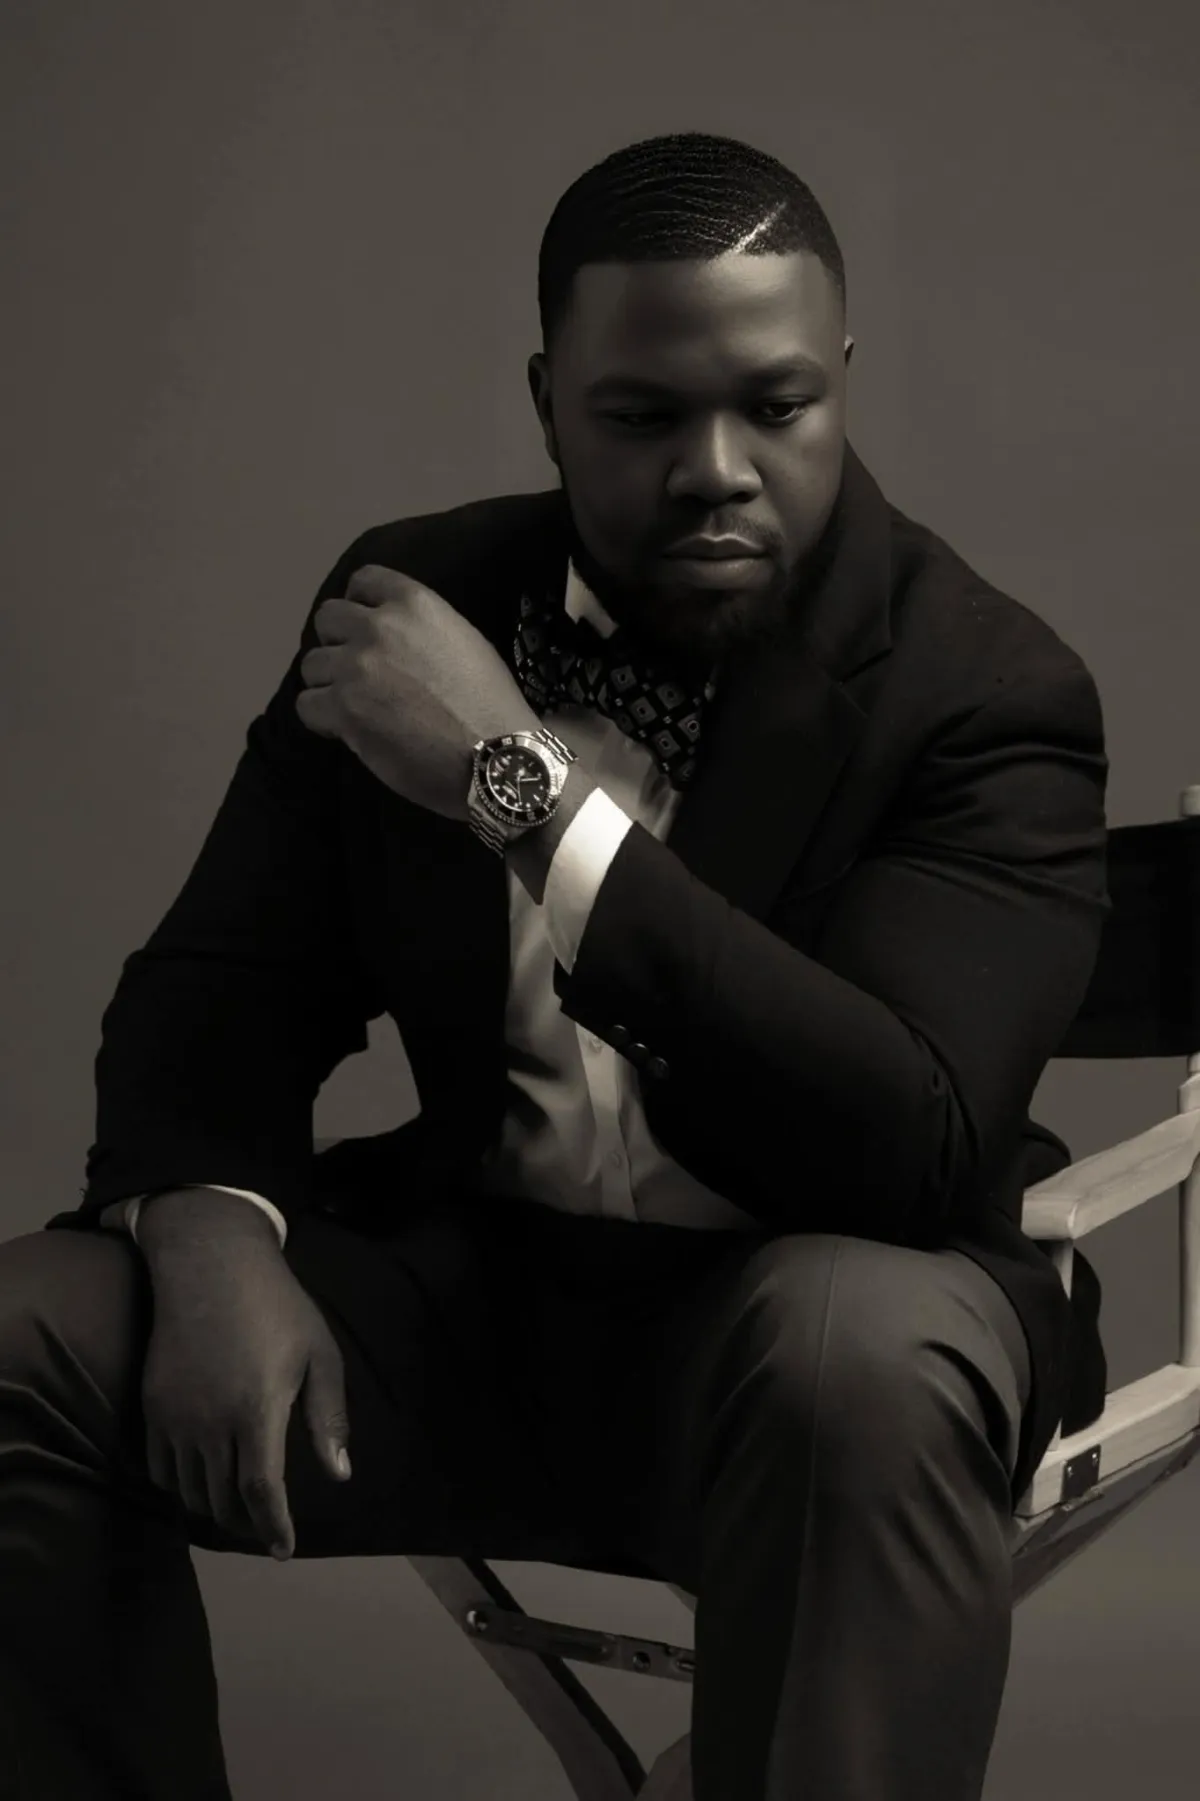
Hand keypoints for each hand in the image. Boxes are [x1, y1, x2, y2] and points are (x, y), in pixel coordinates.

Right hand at [138, 1191, 350, 1559]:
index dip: (274, 1528)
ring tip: (236, 1510)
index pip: (262, 1493)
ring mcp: (176, 1418)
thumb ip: (327, 1418)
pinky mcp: (152, 1407)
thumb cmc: (277, 1306)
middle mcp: (211, 1425)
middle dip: (247, 1524)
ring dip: (213, 1509)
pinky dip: (179, 1487)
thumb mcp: (319, 1355)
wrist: (210, 1264)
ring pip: (189, 1491)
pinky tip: (198, 1482)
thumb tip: (339, 1475)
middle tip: (266, 1529)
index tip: (285, 1549)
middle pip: (224, 1501)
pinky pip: (159, 1468)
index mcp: (258, 1413)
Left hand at [294, 564, 539, 819]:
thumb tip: (396, 642)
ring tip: (354, 707)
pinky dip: (322, 719)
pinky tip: (347, 729)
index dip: (359, 605)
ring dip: (328, 684)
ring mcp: (356, 666)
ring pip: (311, 665)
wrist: (495, 756)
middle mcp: (379, 626)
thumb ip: (422, 630)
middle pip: (327, 619)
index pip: (363, 580)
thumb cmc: (491, 704)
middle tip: (358, 673)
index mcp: (415, 603)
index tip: (365, 628)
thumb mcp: (465, 642)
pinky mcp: (342, 708)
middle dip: (338, 644)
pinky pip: (306, 705)